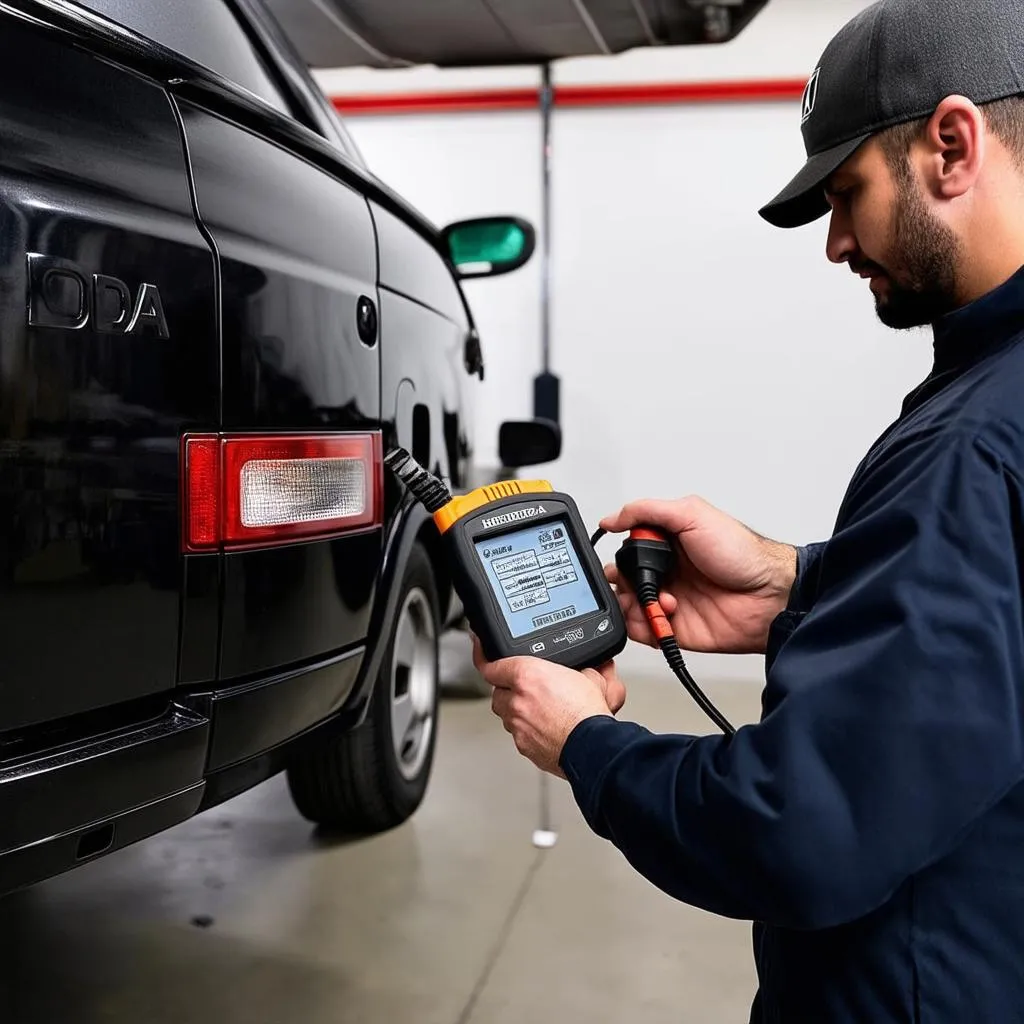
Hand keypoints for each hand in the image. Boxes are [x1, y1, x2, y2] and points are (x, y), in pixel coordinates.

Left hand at [472, 637, 625, 776]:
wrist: (593, 748)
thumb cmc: (589, 716)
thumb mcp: (591, 678)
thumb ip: (586, 668)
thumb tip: (596, 666)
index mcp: (526, 676)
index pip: (490, 665)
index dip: (483, 656)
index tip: (480, 649)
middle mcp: (516, 700)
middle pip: (498, 691)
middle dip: (509, 689)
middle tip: (527, 687)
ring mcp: (517, 725)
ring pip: (507, 714)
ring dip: (518, 710)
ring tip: (541, 709)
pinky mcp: (523, 745)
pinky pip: (518, 733)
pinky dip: (528, 729)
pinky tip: (546, 728)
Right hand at [601, 496, 796, 655]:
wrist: (768, 596)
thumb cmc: (741, 554)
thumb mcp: (692, 515)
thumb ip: (647, 511)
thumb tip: (612, 518)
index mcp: (667, 542)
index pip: (627, 548)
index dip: (621, 554)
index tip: (625, 557)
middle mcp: (666, 571)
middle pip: (623, 578)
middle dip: (623, 581)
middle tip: (637, 581)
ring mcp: (669, 599)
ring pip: (628, 605)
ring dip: (633, 603)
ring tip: (656, 599)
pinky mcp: (674, 627)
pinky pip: (642, 631)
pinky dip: (642, 626)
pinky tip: (662, 615)